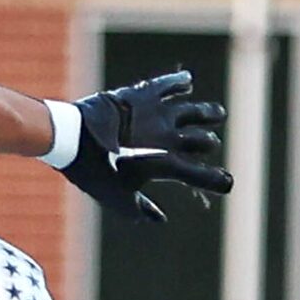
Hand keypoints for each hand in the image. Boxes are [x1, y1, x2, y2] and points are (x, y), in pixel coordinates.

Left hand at [62, 72, 231, 222]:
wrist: (72, 138)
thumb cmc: (93, 173)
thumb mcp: (117, 199)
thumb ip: (141, 210)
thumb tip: (159, 218)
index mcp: (165, 166)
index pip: (200, 175)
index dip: (217, 181)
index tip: (227, 183)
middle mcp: (167, 138)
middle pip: (200, 140)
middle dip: (207, 143)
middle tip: (210, 144)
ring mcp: (156, 115)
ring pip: (192, 111)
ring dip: (207, 113)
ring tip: (218, 114)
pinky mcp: (142, 95)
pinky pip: (167, 85)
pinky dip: (179, 82)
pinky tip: (188, 80)